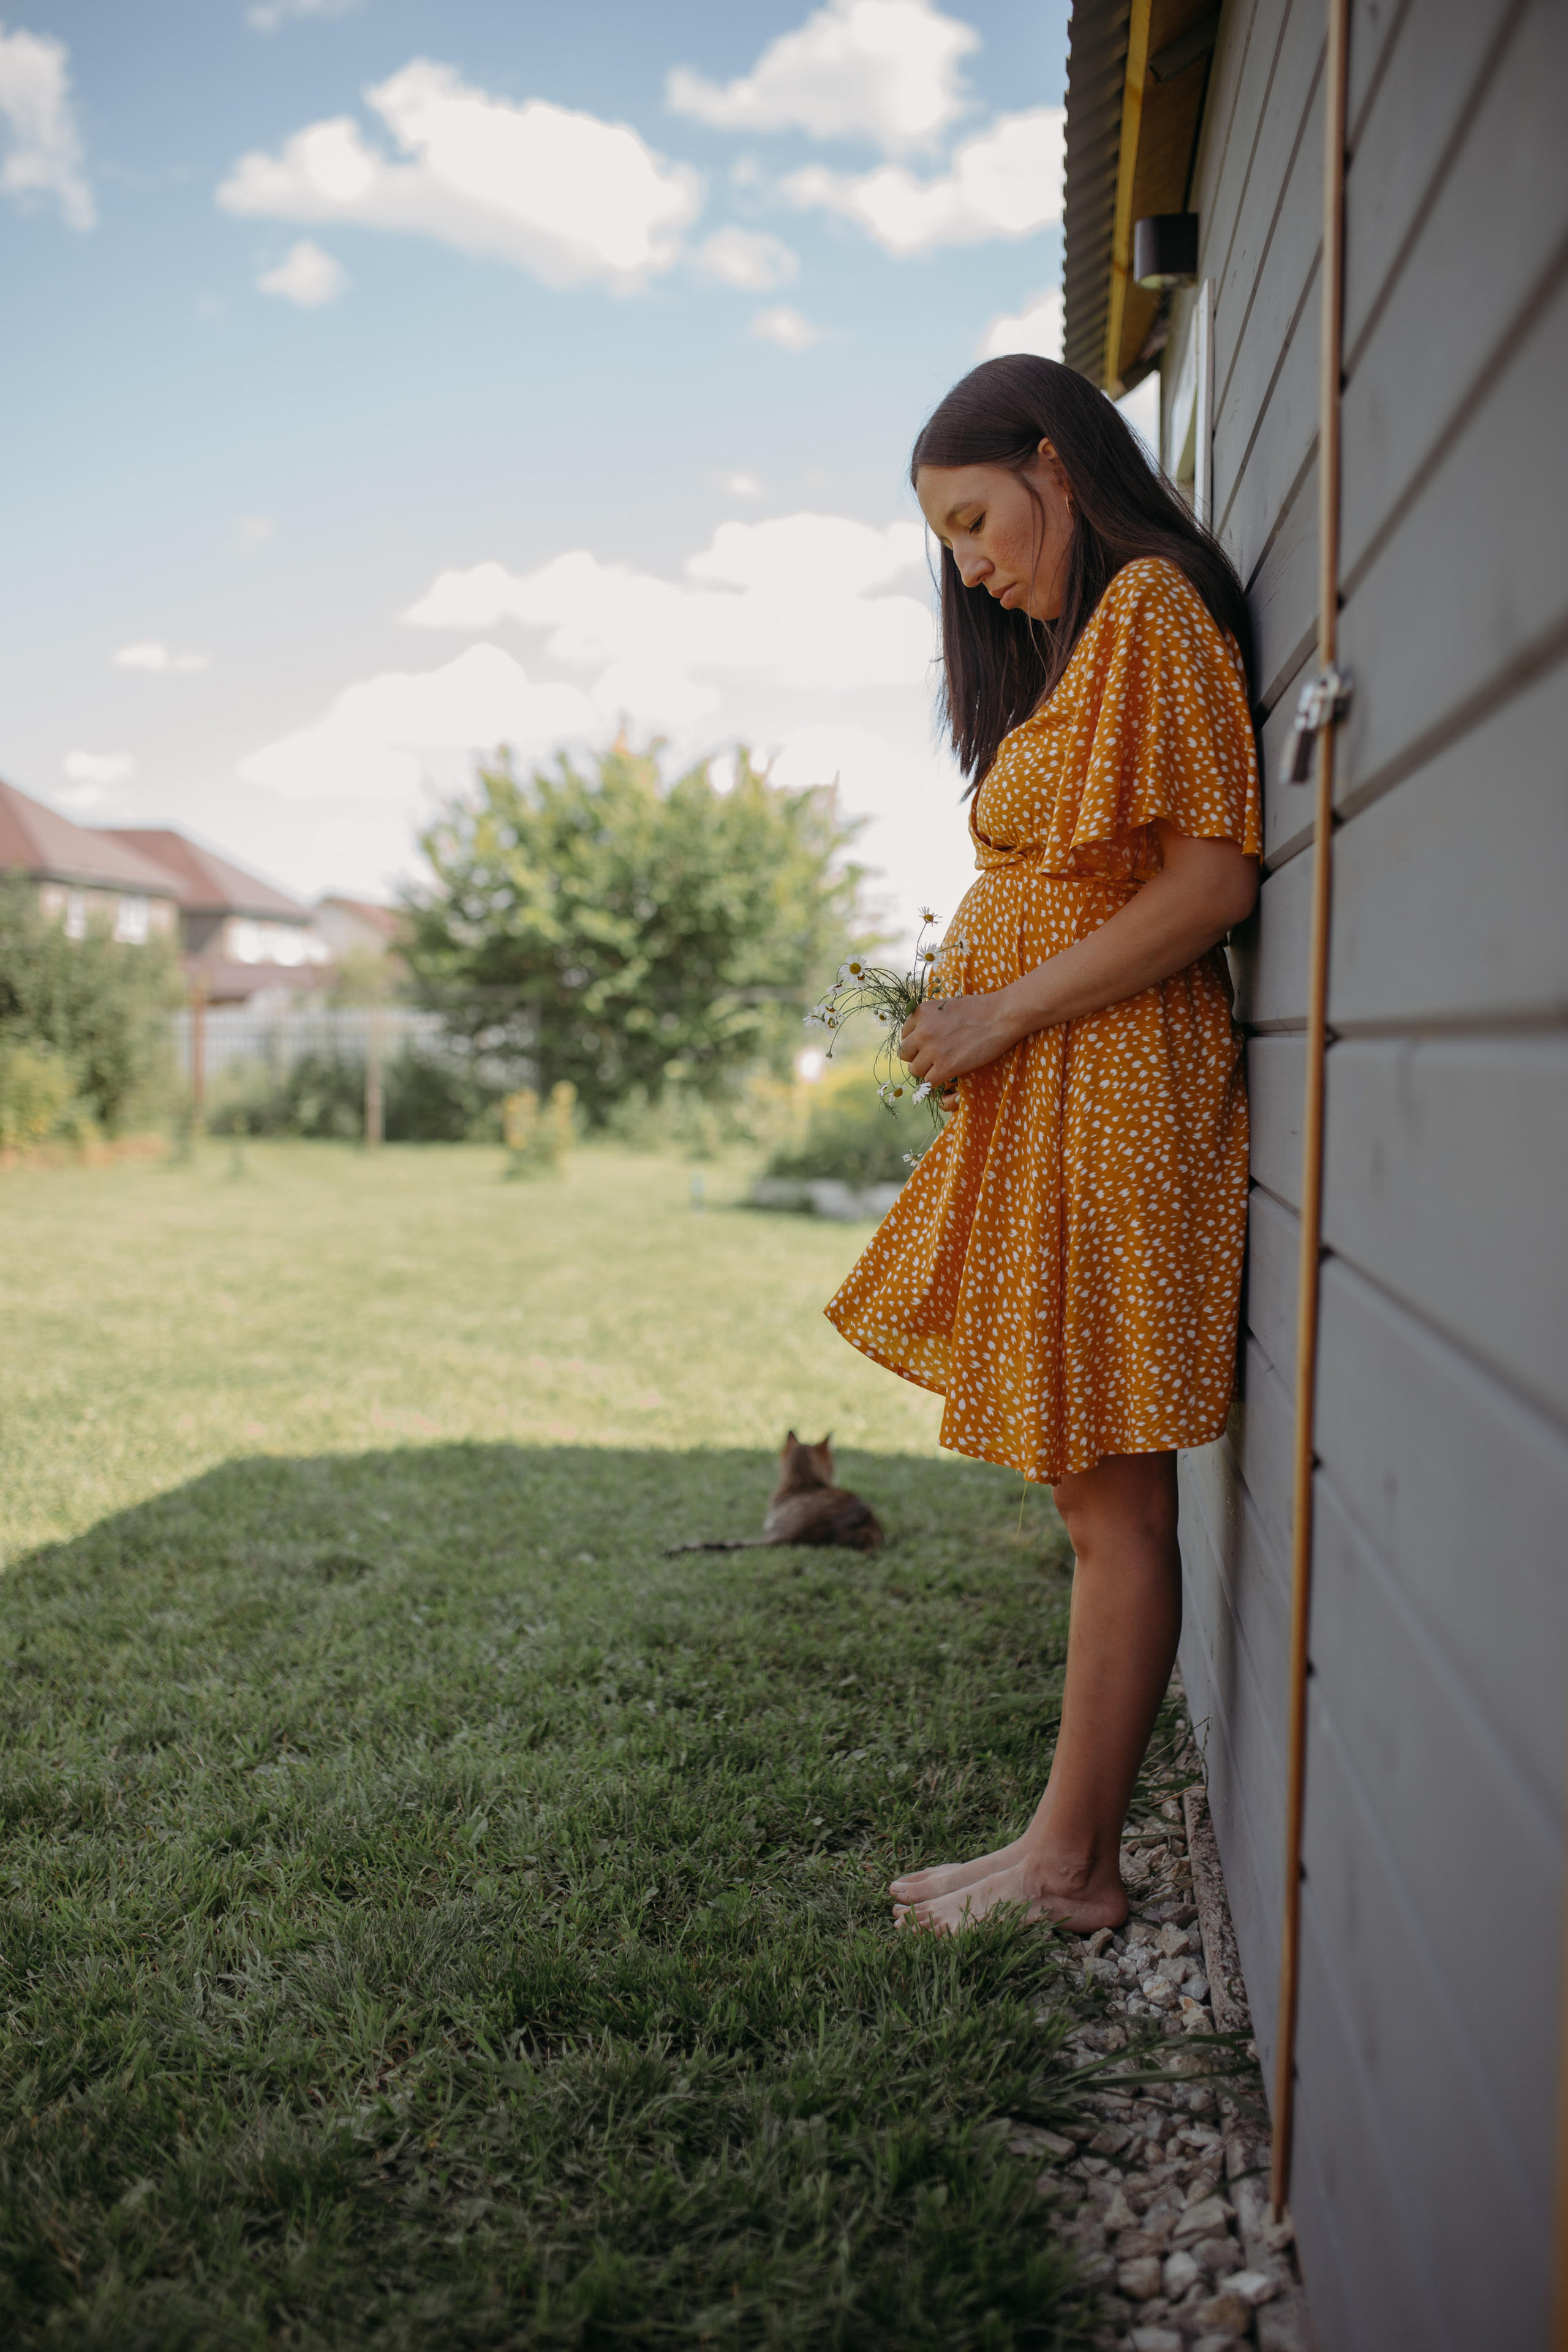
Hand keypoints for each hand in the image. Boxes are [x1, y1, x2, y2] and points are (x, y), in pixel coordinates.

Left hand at [899, 991, 1022, 1089]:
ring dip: (926, 1071)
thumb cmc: (979, 1009)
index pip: (904, 1035)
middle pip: (905, 1054)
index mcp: (920, 1012)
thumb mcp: (946, 1006)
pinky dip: (936, 1081)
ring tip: (942, 1066)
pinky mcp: (945, 1066)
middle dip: (917, 1057)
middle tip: (932, 1059)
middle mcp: (922, 1031)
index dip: (915, 1043)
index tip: (928, 1046)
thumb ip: (930, 1019)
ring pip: (915, 1070)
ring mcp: (932, 1049)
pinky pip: (929, 1082)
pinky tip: (948, 1074)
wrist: (1001, 1016)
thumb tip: (919, 1035)